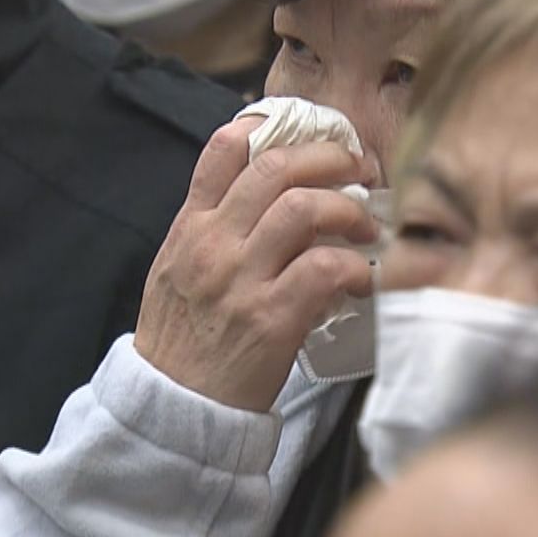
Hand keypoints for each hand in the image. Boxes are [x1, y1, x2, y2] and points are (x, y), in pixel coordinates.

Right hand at [134, 118, 379, 411]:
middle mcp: (214, 244)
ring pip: (303, 209)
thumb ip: (211, 232)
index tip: (307, 133)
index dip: (269, 127)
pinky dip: (354, 267)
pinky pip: (324, 269)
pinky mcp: (272, 319)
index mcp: (190, 228)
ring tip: (366, 227)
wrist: (172, 409)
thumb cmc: (182, 341)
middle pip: (276, 168)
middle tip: (358, 170)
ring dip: (347, 211)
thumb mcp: (176, 271)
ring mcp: (242, 280)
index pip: (223, 151)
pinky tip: (364, 279)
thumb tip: (263, 199)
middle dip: (329, 158)